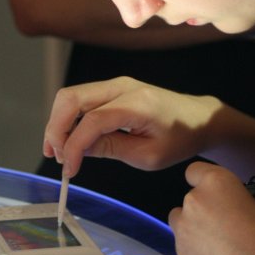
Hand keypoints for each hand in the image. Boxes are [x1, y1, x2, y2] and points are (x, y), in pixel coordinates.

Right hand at [43, 76, 221, 176]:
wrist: (198, 119)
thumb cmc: (179, 139)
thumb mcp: (149, 155)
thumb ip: (111, 149)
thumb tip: (78, 150)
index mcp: (137, 104)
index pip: (92, 121)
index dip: (74, 146)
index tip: (69, 170)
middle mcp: (122, 86)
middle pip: (71, 98)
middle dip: (56, 129)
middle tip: (57, 157)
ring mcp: (115, 84)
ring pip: (70, 96)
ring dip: (59, 123)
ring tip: (60, 152)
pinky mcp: (112, 89)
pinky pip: (80, 98)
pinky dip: (69, 118)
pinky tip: (69, 140)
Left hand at [168, 161, 254, 254]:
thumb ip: (235, 201)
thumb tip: (230, 209)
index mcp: (215, 181)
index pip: (194, 172)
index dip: (202, 182)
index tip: (212, 194)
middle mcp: (193, 199)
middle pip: (189, 200)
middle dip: (202, 210)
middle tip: (221, 226)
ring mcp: (183, 226)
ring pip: (180, 221)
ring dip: (192, 228)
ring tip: (215, 244)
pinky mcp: (180, 251)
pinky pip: (184, 245)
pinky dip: (195, 250)